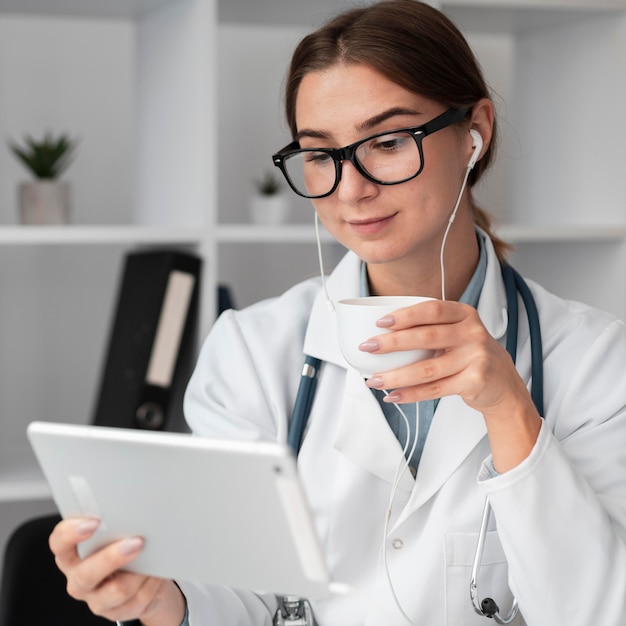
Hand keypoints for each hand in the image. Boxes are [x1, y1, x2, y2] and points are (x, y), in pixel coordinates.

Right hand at [49, 517, 185, 624]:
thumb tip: (131, 511)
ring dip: (140, 572)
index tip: (94, 522)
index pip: (59, 542)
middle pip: (87, 573)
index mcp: (71, 554)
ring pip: (117, 590)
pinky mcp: (115, 612)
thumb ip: (113, 524)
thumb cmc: (123, 546)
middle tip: (136, 542)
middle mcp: (79, 578)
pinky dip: (150, 582)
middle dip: (112, 558)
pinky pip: (137, 598)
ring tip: (152, 558)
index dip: (72, 533)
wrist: (141, 578)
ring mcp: (96, 598)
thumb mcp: (115, 533)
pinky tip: (155, 573)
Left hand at [362, 299, 541, 470]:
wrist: (503, 384)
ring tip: (374, 379)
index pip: (432, 309)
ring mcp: (475, 358)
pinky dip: (410, 394)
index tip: (381, 322)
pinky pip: (435, 389)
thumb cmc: (469, 354)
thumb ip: (430, 328)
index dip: (405, 315)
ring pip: (426, 368)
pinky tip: (393, 395)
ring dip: (395, 375)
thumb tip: (382, 334)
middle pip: (425, 337)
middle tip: (368, 347)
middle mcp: (472, 333)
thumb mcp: (457, 333)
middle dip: (392, 343)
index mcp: (464, 314)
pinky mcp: (474, 381)